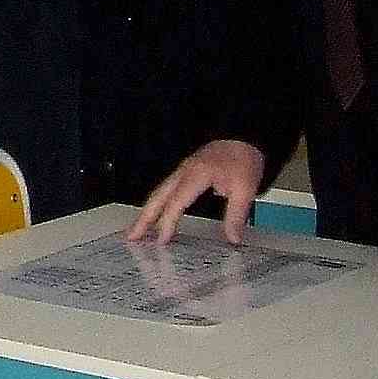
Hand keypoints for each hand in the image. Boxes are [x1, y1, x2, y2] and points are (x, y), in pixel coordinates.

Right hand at [126, 139, 267, 246]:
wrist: (243, 138)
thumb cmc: (243, 159)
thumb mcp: (245, 188)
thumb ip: (236, 215)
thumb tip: (232, 238)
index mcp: (196, 175)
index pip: (175, 202)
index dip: (167, 222)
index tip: (162, 240)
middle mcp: (184, 172)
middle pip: (157, 197)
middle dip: (144, 218)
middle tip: (132, 236)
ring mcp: (183, 171)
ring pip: (158, 193)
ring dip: (147, 212)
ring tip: (139, 230)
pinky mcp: (186, 173)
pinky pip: (165, 190)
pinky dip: (157, 205)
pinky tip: (157, 215)